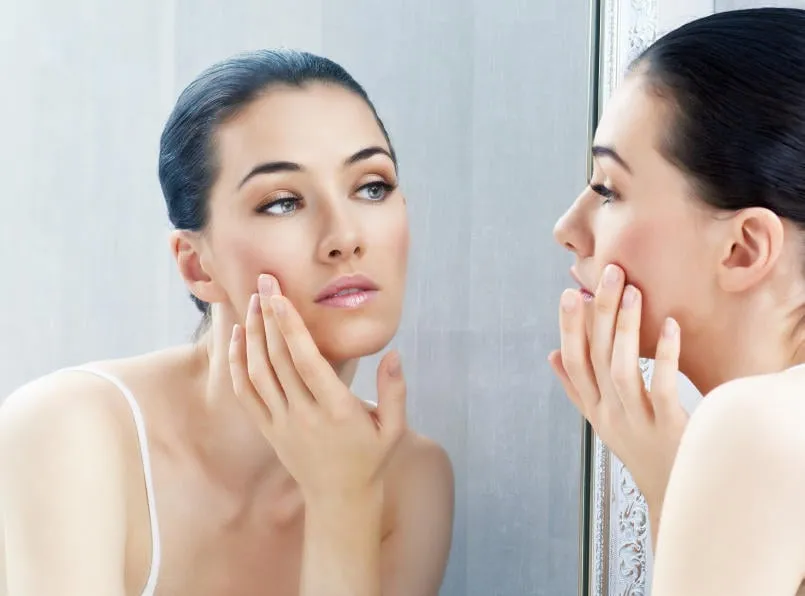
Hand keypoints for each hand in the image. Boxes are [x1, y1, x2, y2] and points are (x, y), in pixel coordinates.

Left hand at [228, 274, 407, 505]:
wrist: (340, 500)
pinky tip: (238, 338)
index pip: (307, 362)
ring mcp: (283, 424)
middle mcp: (305, 415)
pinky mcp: (269, 431)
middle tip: (262, 282)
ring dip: (252, 335)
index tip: (279, 296)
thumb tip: (393, 353)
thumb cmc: (371, 458)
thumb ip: (395, 390)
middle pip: (278, 360)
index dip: (290, 327)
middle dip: (268, 317)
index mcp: (337, 410)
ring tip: (251, 303)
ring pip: (258, 373)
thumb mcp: (395, 428)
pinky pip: (247, 394)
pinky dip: (238, 364)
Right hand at [548, 264, 688, 511]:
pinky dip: (662, 354)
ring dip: (625, 328)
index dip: (569, 328)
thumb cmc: (642, 449)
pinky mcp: (667, 428)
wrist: (676, 492)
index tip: (569, 293)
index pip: (573, 363)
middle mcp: (610, 413)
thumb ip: (577, 387)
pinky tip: (669, 325)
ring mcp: (637, 422)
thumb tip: (551, 354)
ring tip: (632, 291)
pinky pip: (660, 387)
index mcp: (594, 408)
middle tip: (608, 274)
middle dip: (599, 313)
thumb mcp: (602, 420)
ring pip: (621, 369)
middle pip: (596, 357)